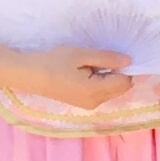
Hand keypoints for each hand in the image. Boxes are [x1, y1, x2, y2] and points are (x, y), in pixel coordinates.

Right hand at [10, 45, 136, 112]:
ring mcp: (89, 105)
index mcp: (95, 91)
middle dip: (117, 73)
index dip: (124, 68)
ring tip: (89, 66)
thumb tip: (129, 61)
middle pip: (121, 88)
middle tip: (98, 60)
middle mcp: (95, 102)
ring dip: (108, 78)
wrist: (30, 75)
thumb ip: (107, 58)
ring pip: (112, 91)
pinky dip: (100, 82)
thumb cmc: (54, 62)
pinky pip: (102, 93)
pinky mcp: (83, 103)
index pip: (125, 82)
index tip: (112, 56)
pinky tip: (85, 73)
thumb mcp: (81, 55)